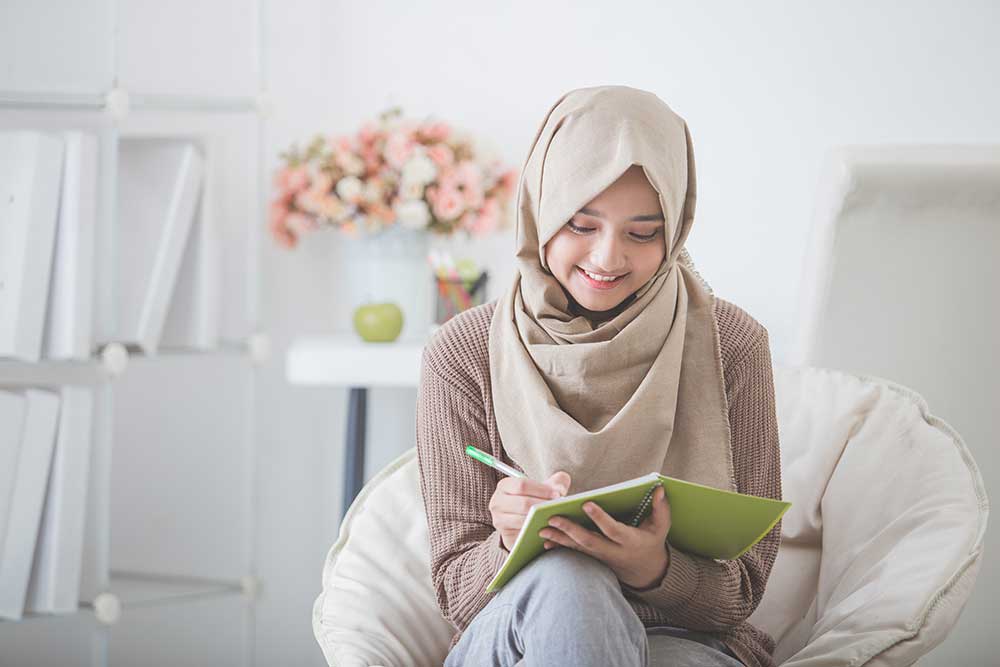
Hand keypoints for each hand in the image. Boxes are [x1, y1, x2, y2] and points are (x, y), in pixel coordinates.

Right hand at [490, 471, 571, 551]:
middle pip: (523, 503)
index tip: (557, 494)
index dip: (541, 489)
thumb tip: (561, 488)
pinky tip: (547, 528)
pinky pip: (522, 532)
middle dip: (543, 505)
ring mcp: (499, 519)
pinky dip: (535, 530)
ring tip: (554, 517)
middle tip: (557, 508)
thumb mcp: (544, 488)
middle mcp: (497, 501)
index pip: (522, 485)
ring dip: (540, 519)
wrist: (521, 519)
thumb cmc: (533, 500)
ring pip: (522, 520)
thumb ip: (557, 482)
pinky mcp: (504, 533)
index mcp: (504, 485)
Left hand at [539, 484, 671, 589]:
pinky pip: (575, 553)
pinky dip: (560, 547)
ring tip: (542, 529)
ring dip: (559, 539)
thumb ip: (661, 509)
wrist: (646, 571)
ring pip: (578, 548)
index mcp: (630, 541)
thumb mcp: (661, 527)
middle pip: (589, 541)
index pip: (613, 530)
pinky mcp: (593, 558)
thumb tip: (660, 489)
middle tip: (553, 517)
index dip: (600, 518)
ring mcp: (601, 557)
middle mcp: (613, 551)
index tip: (586, 503)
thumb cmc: (651, 542)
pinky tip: (545, 542)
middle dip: (570, 529)